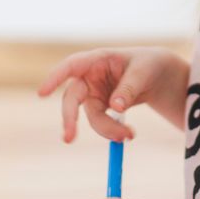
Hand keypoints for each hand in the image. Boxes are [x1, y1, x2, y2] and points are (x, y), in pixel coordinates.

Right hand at [37, 47, 176, 142]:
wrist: (156, 75)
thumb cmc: (147, 65)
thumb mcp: (143, 73)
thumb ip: (128, 88)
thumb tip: (115, 108)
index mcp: (97, 59)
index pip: (72, 66)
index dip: (55, 78)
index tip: (42, 93)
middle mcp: (89, 77)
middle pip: (72, 98)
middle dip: (70, 118)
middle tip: (69, 139)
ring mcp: (92, 93)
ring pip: (89, 116)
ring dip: (106, 130)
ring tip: (130, 136)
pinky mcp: (99, 107)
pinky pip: (100, 123)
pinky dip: (112, 132)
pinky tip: (127, 134)